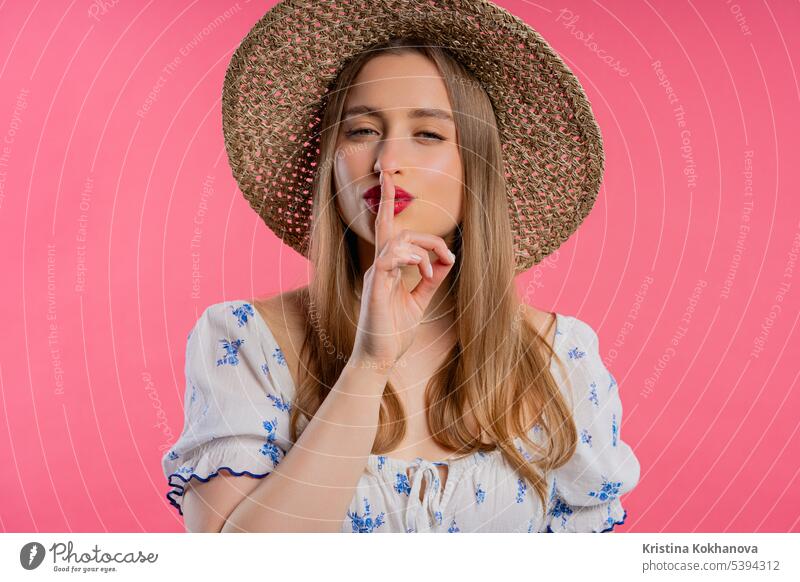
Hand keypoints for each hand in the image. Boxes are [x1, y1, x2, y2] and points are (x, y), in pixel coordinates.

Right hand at [350, 171, 456, 370]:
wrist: (378, 359)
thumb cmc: (394, 333)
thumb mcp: (419, 301)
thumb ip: (430, 279)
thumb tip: (446, 259)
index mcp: (387, 269)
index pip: (388, 230)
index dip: (386, 202)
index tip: (417, 213)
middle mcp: (378, 268)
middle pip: (393, 229)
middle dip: (393, 202)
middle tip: (446, 253)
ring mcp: (375, 277)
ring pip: (395, 240)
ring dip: (422, 250)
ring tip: (434, 271)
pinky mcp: (375, 288)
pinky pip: (388, 259)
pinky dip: (410, 258)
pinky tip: (424, 271)